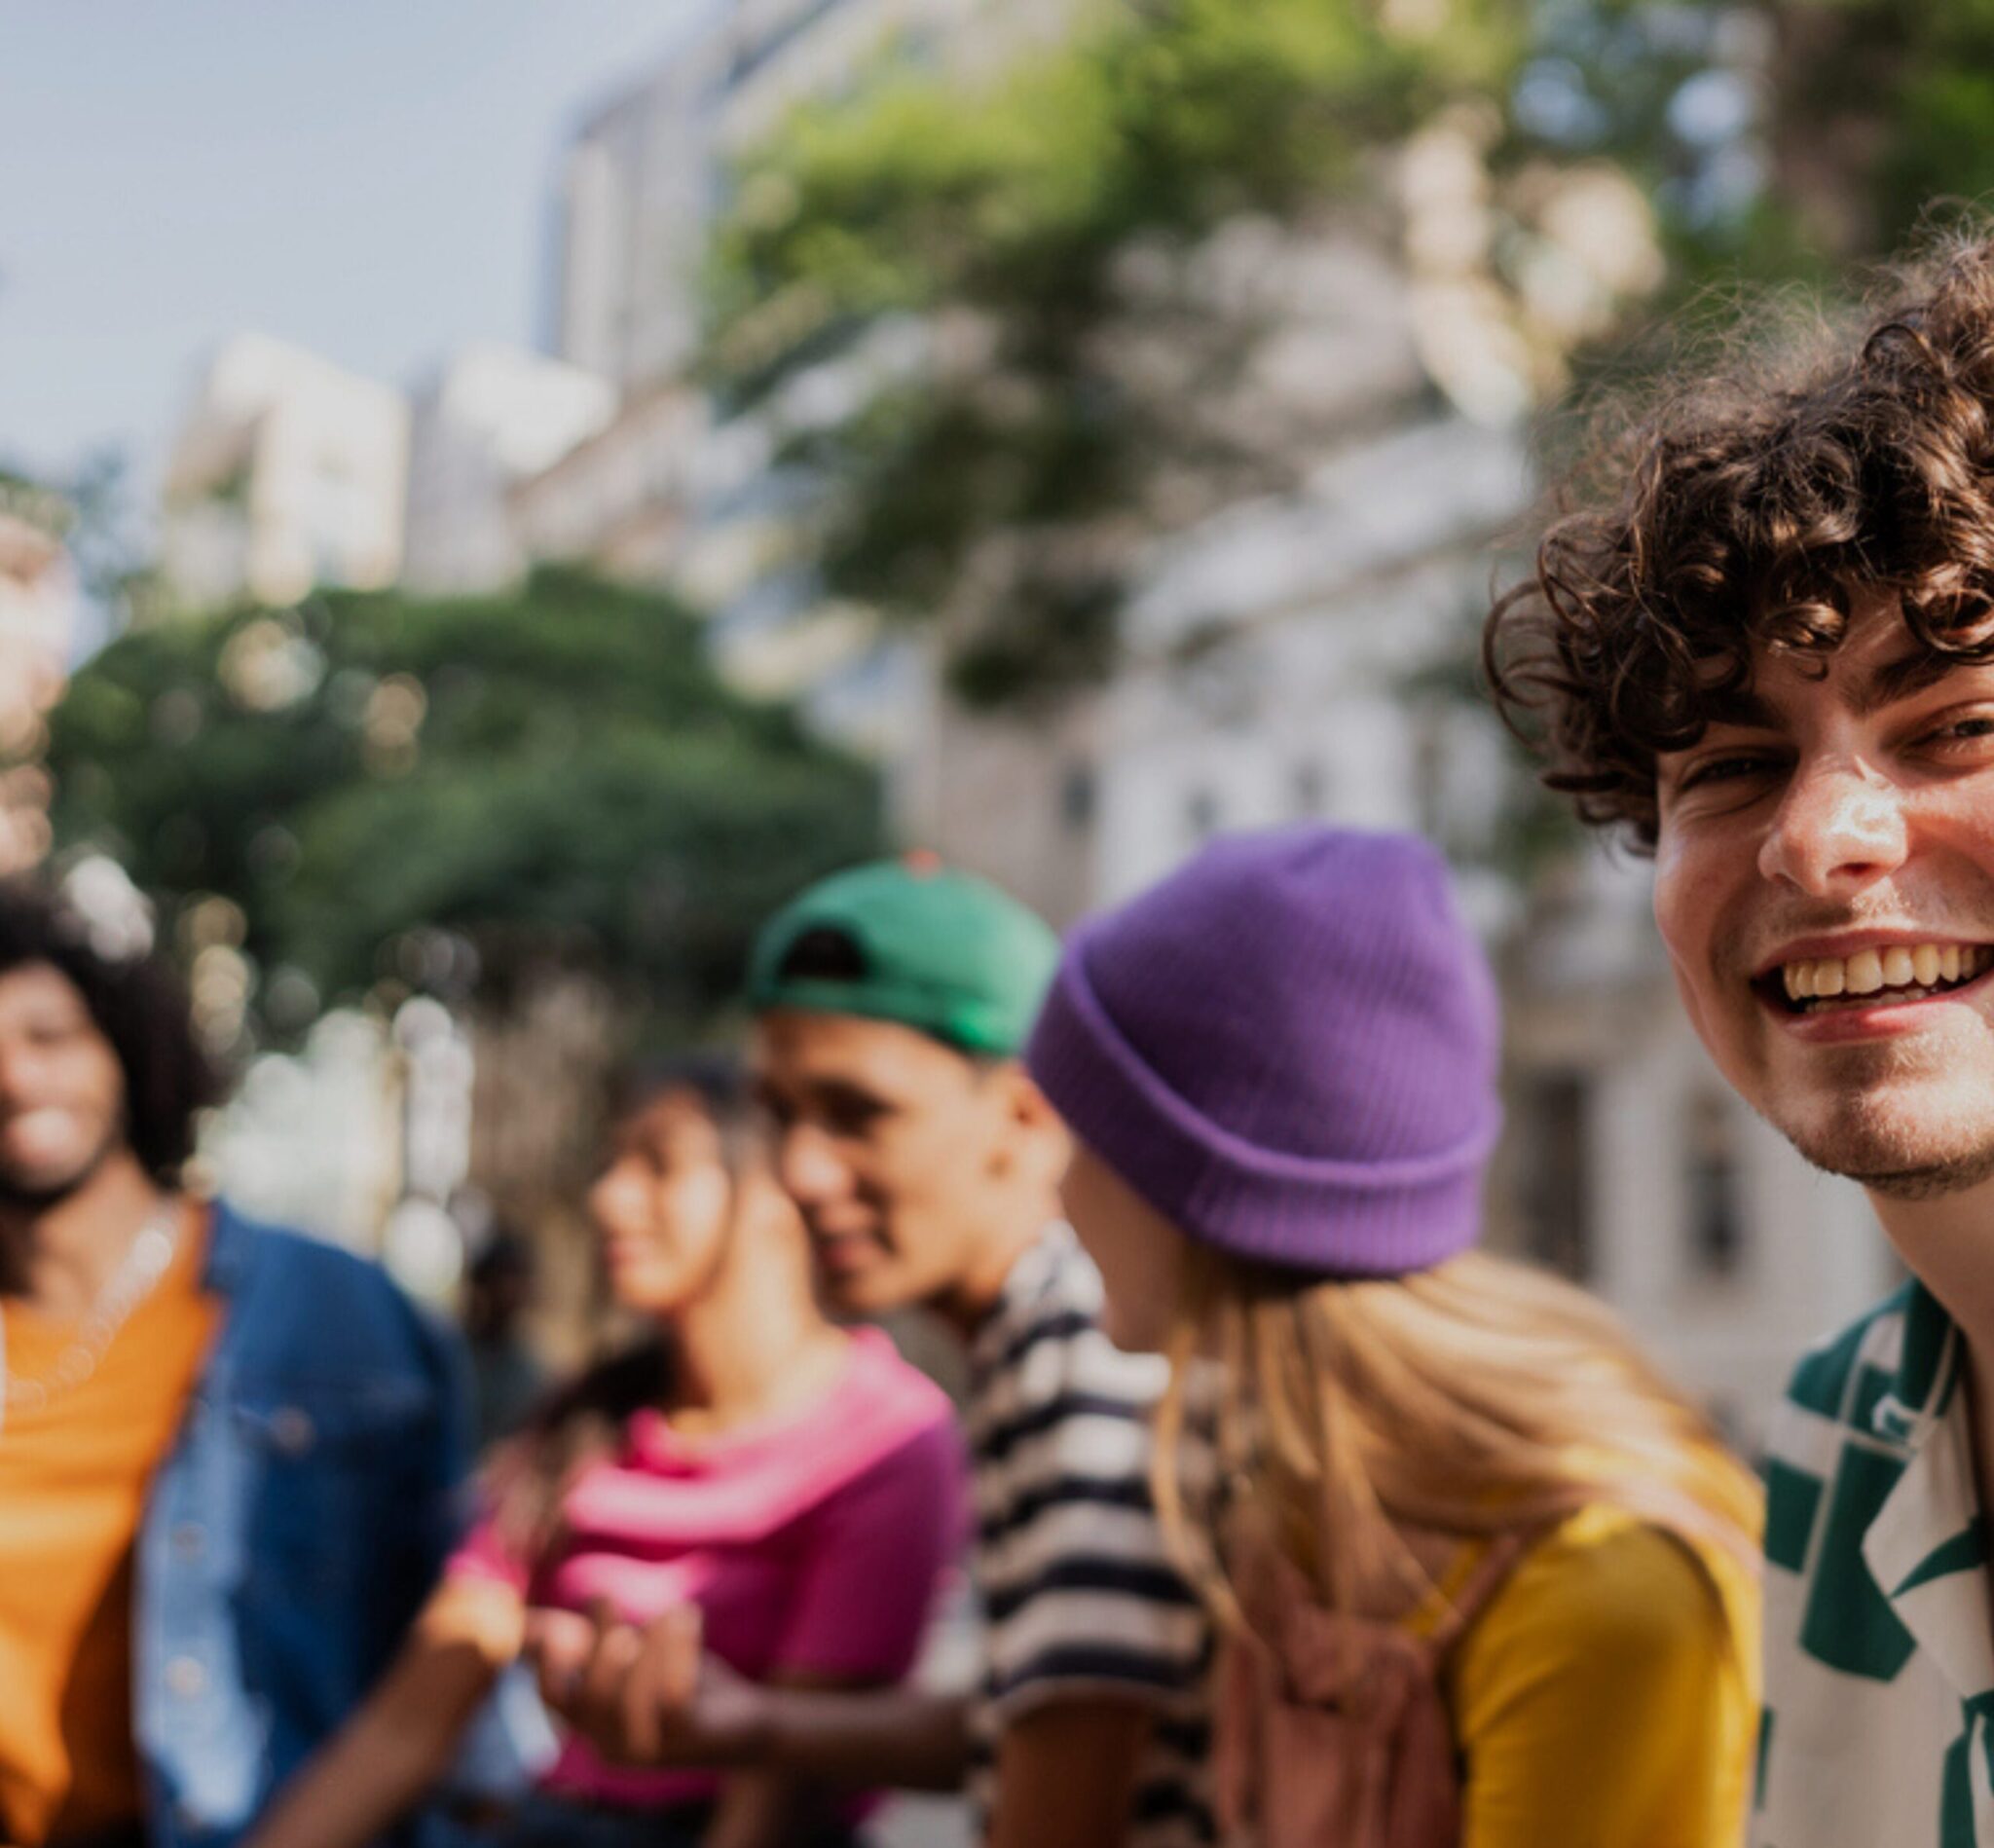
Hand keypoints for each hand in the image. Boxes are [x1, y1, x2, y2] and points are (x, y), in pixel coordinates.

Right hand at [524, 1601, 766, 1767]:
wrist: (745, 1721)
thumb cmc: (679, 1683)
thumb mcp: (630, 1656)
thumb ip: (585, 1639)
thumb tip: (526, 1620)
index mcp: (593, 1721)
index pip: (554, 1700)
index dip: (546, 1664)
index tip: (556, 1626)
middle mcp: (613, 1742)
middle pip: (589, 1702)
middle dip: (597, 1650)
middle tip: (608, 1605)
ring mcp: (651, 1748)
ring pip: (631, 1704)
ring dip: (648, 1648)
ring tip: (667, 1612)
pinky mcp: (690, 1740)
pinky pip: (674, 1701)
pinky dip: (678, 1654)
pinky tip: (687, 1617)